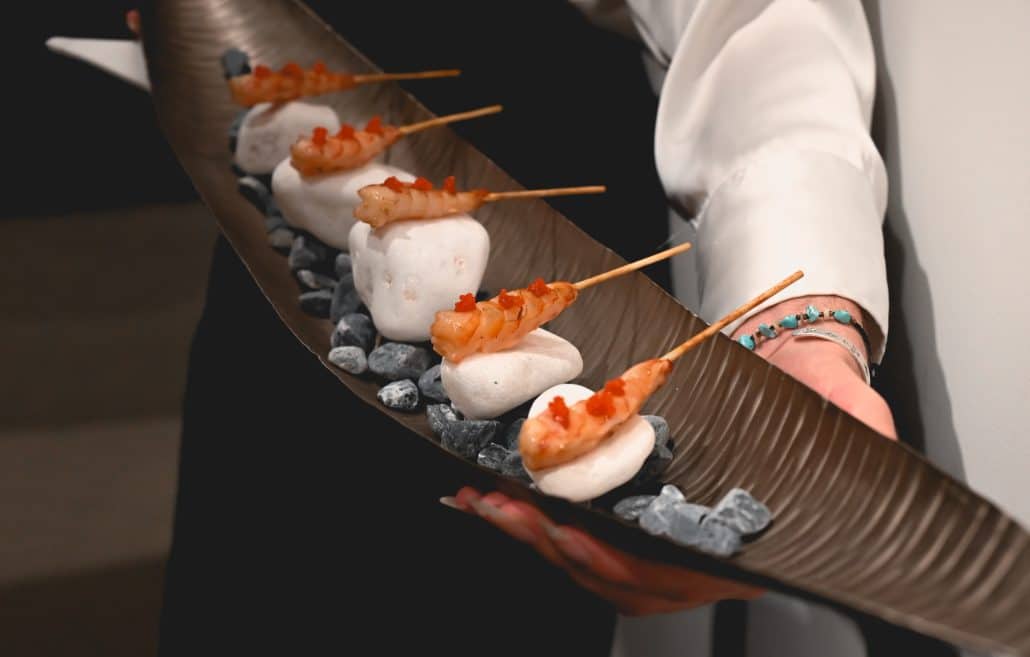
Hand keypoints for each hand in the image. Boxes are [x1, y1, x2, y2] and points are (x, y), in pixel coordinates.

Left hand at [448, 296, 893, 615]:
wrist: (784, 372)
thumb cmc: (808, 393)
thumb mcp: (842, 398)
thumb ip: (854, 417)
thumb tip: (867, 430)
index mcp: (746, 540)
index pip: (682, 573)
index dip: (625, 564)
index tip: (575, 537)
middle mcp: (700, 552)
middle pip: (619, 576)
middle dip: (552, 546)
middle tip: (501, 507)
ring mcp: (662, 537)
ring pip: (588, 560)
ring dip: (528, 534)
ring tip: (481, 498)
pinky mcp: (632, 513)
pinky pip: (577, 531)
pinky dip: (531, 516)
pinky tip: (493, 493)